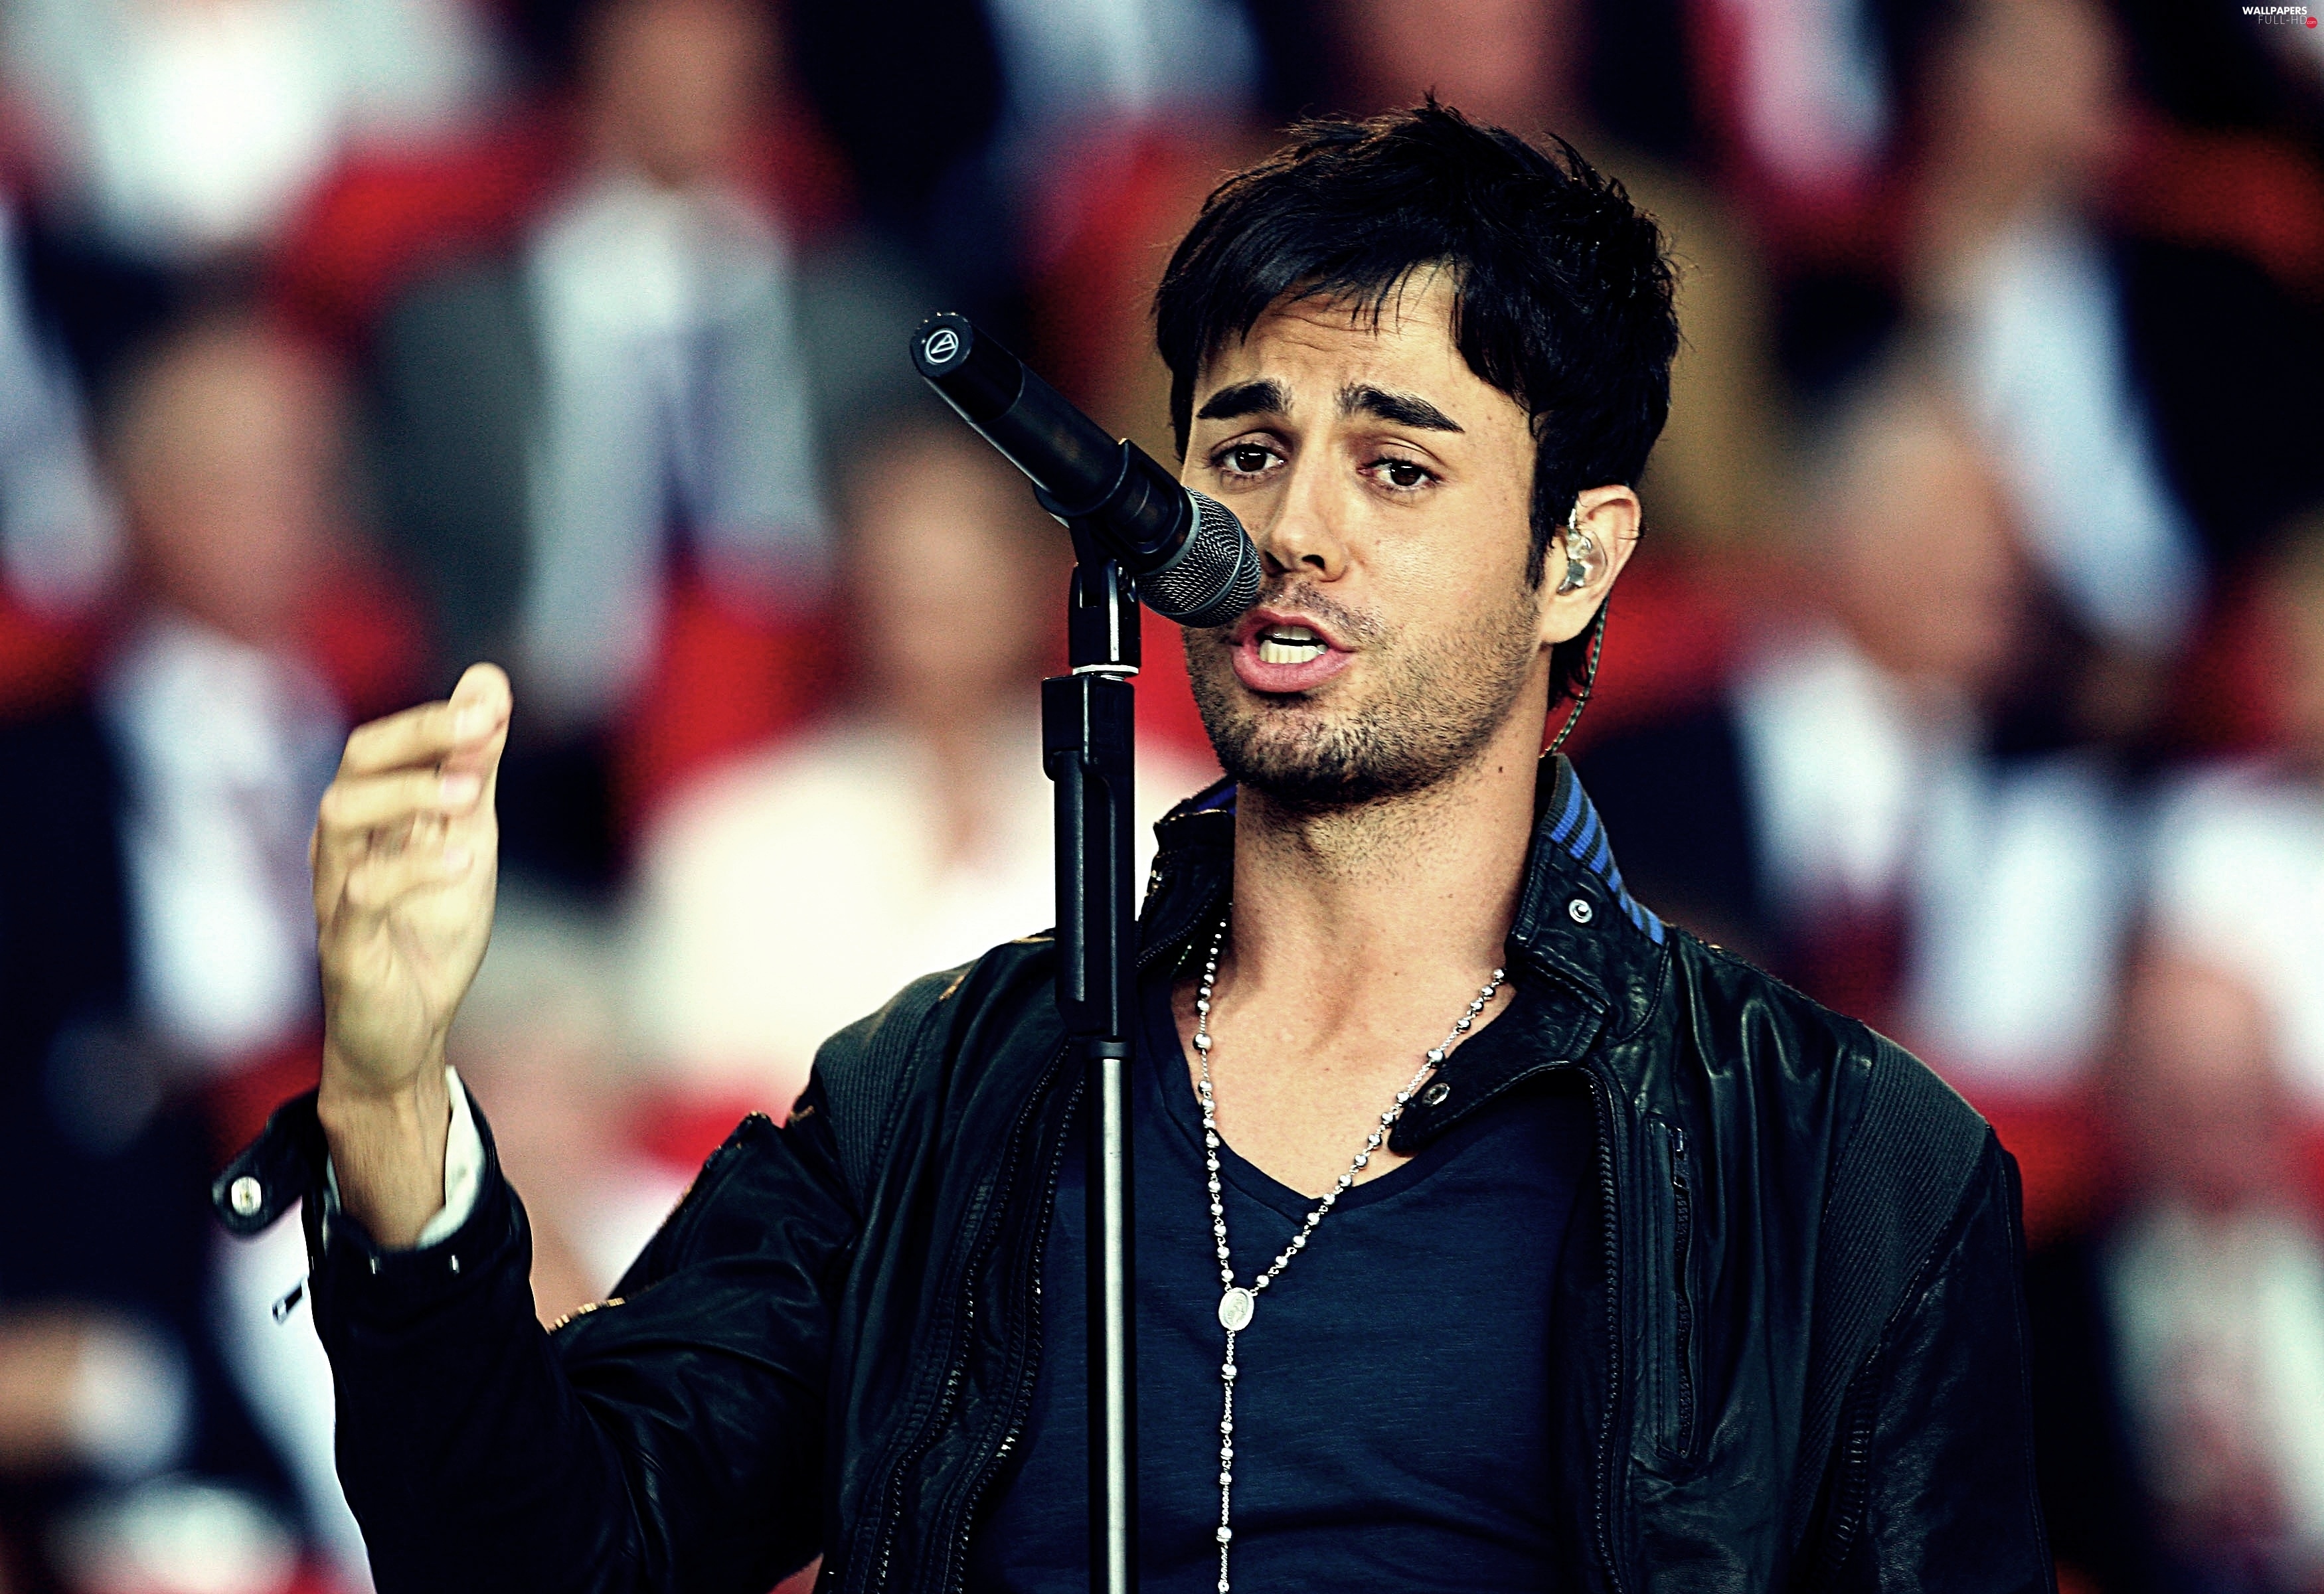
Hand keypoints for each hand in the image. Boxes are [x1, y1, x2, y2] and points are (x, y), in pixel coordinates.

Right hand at [311, 664, 508, 1240]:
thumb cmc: (428, 930)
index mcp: (369, 817)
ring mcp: (337, 893)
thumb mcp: (467, 839)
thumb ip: (475, 768)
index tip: (491, 701)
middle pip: (354, 764)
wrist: (410, 1033)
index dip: (434, 718)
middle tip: (479, 725)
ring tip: (471, 794)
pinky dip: (413, 871)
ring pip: (340, 816)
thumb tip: (488, 683)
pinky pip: (362, 893)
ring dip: (409, 795)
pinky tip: (464, 863)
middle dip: (417, 736)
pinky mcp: (345, 945)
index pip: (383, 746)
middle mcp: (342, 846)